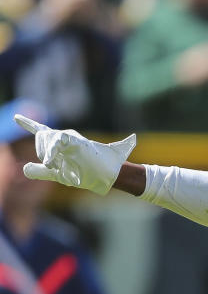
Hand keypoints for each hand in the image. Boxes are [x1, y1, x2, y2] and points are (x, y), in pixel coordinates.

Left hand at [16, 115, 135, 194]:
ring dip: (47, 154)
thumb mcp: (58, 175)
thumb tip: (24, 168)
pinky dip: (51, 151)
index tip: (16, 117)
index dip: (27, 123)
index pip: (41, 130)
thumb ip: (40, 172)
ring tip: (60, 165)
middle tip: (55, 165)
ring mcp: (69, 136)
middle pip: (40, 137)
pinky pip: (56, 139)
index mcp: (59, 144)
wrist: (104, 176)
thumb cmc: (85, 174)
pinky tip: (50, 161)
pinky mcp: (75, 139)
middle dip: (41, 152)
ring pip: (45, 137)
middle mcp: (63, 137)